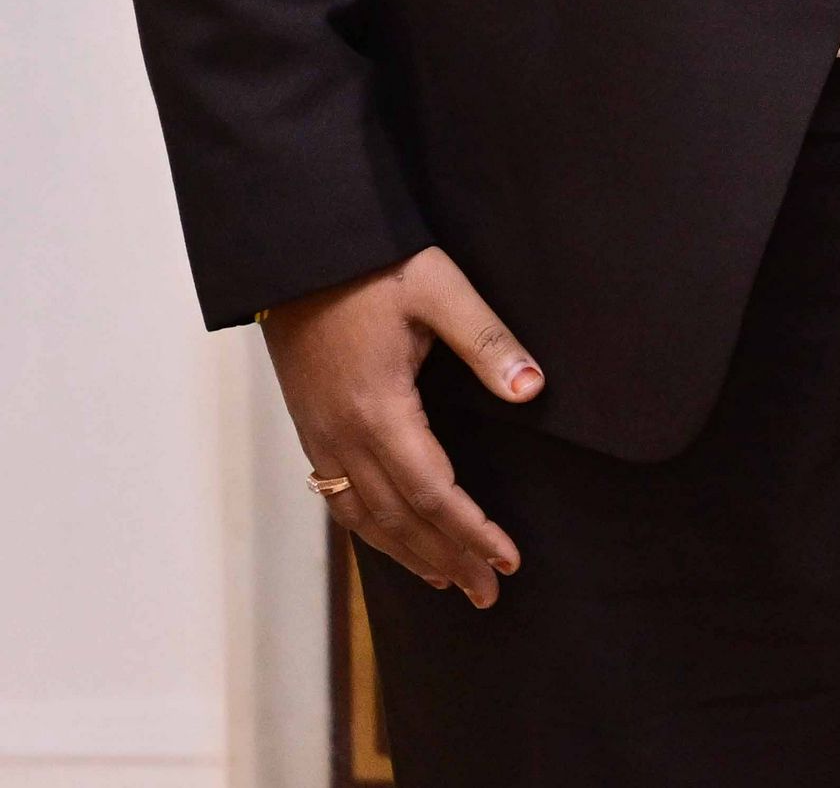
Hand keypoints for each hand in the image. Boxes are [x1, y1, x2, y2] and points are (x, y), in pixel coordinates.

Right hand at [260, 247, 539, 604]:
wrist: (297, 255)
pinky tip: (391, 539)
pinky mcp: (311, 429)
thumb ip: (489, 341)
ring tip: (446, 581)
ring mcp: (321, 437)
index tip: (507, 561)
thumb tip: (533, 387)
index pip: (435, 493)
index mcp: (381, 410)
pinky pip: (337, 497)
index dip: (472, 532)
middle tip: (487, 594)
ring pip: (364, 516)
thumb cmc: (374, 268)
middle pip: (401, 518)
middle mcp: (344, 437)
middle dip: (447, 559)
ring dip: (407, 554)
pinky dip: (370, 529)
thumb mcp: (441, 291)